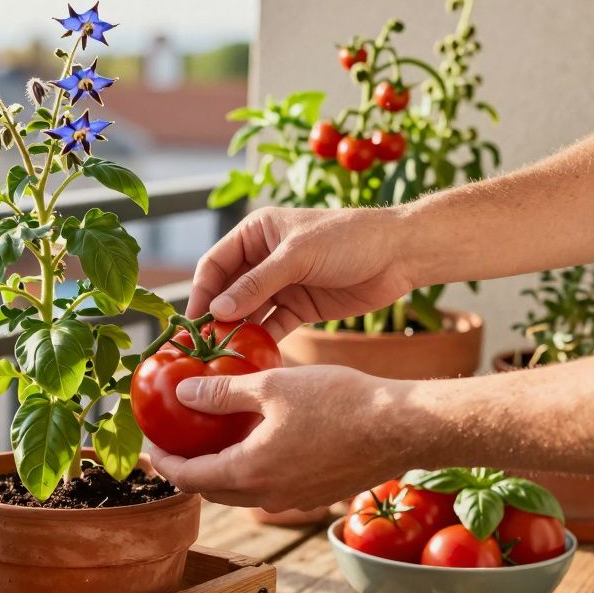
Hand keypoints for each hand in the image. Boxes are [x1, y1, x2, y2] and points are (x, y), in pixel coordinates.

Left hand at [148, 365, 410, 511]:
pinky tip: (257, 441)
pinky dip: (252, 471)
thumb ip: (221, 393)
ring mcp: (294, 499)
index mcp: (249, 472)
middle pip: (212, 491)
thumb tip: (181, 392)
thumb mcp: (271, 386)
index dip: (164, 463)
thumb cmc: (339, 402)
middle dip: (189, 470)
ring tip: (212, 441)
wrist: (402, 427)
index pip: (188, 479)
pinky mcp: (316, 494)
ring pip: (242, 492)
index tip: (151, 446)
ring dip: (221, 472)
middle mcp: (268, 496)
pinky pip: (270, 488)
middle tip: (175, 443)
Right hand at [189, 206, 416, 338]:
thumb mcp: (297, 256)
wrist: (400, 253)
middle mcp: (263, 259)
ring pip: (249, 312)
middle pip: (228, 292)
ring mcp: (282, 284)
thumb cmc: (348, 239)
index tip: (193, 321)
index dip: (202, 291)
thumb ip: (257, 284)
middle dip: (217, 318)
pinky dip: (263, 342)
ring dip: (238, 333)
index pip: (215, 264)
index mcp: (256, 233)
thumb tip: (218, 310)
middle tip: (203, 347)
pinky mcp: (300, 307)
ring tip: (224, 358)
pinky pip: (273, 327)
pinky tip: (253, 359)